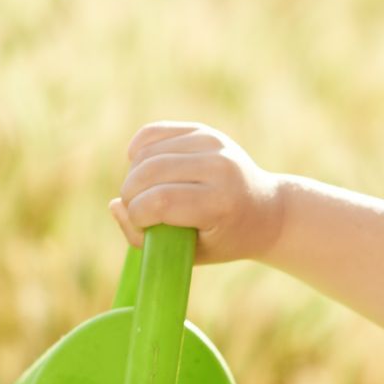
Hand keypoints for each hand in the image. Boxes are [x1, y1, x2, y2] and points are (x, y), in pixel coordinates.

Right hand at [110, 121, 288, 265]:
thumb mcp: (192, 252)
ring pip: (148, 152)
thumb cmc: (226, 238)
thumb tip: (114, 206)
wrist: (268, 212)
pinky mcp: (203, 130)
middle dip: (130, 194)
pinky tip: (142, 168)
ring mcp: (213, 144)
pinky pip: (154, 133)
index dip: (137, 214)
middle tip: (134, 209)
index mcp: (221, 203)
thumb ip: (149, 239)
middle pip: (150, 172)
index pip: (160, 201)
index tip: (139, 226)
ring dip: (133, 175)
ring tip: (141, 193)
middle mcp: (220, 168)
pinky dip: (139, 151)